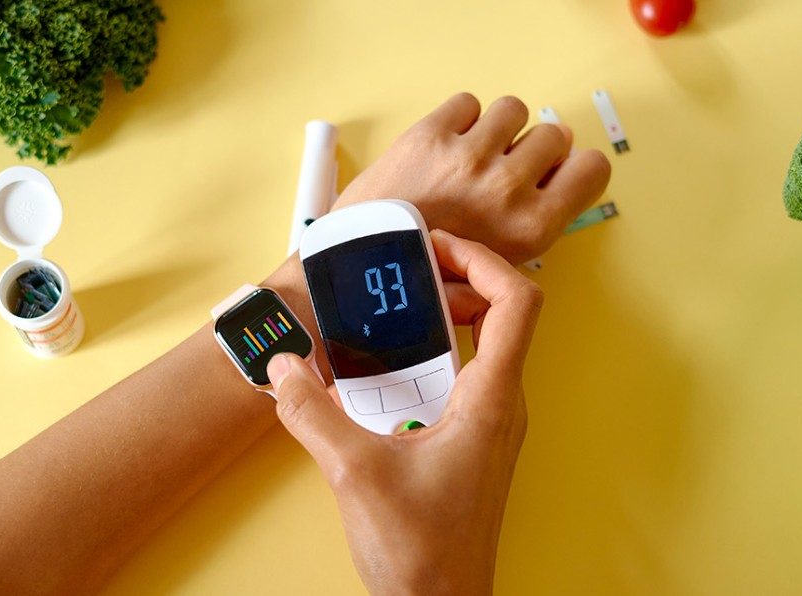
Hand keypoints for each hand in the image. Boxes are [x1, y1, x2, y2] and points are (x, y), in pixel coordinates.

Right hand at [266, 230, 541, 594]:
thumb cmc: (424, 554)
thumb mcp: (354, 473)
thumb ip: (312, 414)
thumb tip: (284, 366)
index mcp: (491, 401)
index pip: (517, 301)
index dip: (481, 259)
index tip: (436, 247)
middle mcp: (499, 406)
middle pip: (499, 314)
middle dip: (453, 279)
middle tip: (404, 269)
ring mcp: (487, 424)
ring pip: (477, 346)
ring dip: (437, 318)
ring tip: (389, 308)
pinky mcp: (468, 442)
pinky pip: (456, 378)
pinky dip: (425, 357)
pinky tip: (380, 370)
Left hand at [335, 93, 610, 264]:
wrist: (356, 268)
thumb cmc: (421, 280)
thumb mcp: (489, 282)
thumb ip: (524, 244)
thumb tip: (545, 200)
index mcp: (530, 228)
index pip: (592, 168)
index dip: (570, 167)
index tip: (550, 175)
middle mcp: (507, 188)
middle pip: (553, 134)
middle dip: (531, 148)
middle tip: (502, 168)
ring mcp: (468, 157)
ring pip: (513, 110)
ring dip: (497, 127)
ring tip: (472, 153)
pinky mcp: (429, 135)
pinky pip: (467, 102)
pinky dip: (458, 118)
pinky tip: (443, 146)